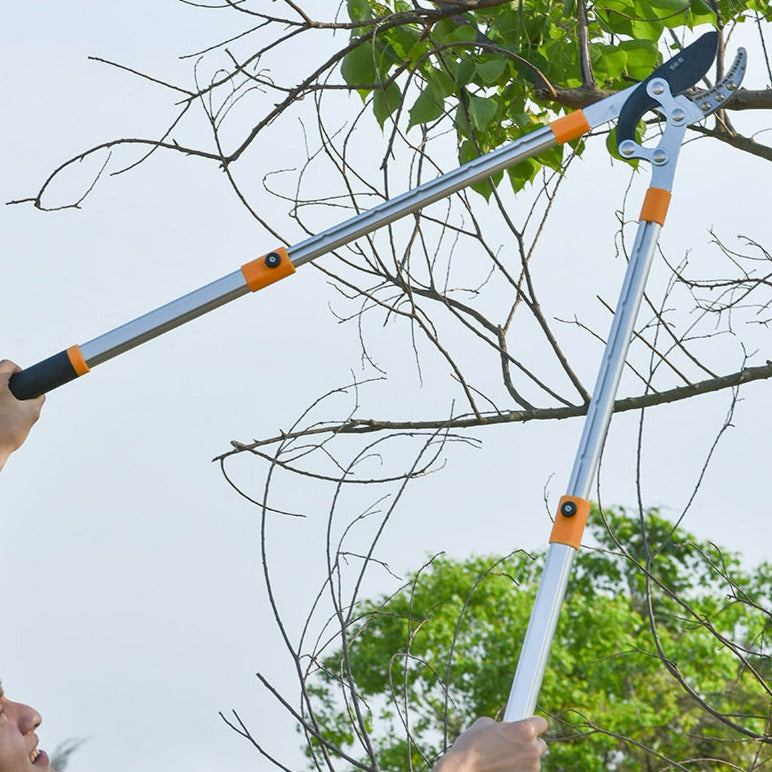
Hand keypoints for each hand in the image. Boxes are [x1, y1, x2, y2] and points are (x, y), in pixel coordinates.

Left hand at [0, 360, 44, 469]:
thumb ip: (38, 399)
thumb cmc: (7, 432)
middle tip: (15, 393)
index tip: (22, 378)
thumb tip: (37, 395)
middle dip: (6, 381)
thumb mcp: (32, 413)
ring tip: (6, 406)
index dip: (18, 369)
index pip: (7, 364)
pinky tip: (2, 415)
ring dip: (1, 393)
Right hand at [433, 716, 548, 771]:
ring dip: (524, 757)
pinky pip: (527, 771)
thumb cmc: (472, 745)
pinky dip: (519, 768)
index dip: (535, 723)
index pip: (542, 723)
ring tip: (504, 757)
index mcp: (525, 730)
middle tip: (514, 743)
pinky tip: (504, 766)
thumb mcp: (486, 723)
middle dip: (529, 743)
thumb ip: (503, 724)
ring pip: (534, 760)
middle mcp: (532, 749)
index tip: (530, 725)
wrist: (464, 769)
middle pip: (540, 744)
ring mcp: (531, 768)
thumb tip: (506, 728)